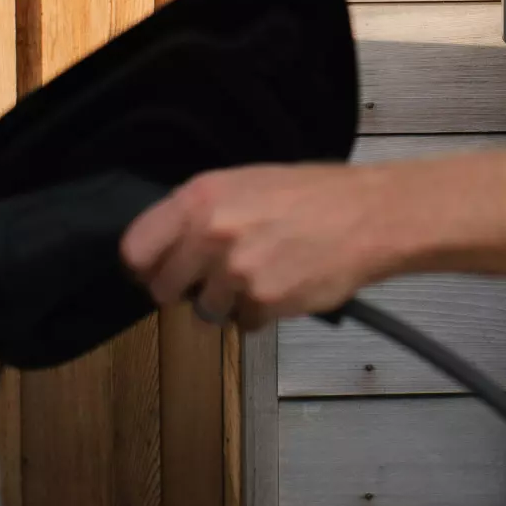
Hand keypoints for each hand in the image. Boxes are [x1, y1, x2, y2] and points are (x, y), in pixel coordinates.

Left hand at [119, 163, 391, 330]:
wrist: (369, 215)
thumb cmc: (312, 195)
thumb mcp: (245, 183)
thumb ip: (201, 213)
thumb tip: (167, 247)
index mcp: (199, 198)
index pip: (136, 249)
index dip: (144, 267)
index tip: (156, 272)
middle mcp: (210, 234)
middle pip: (164, 288)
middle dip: (186, 290)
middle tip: (215, 280)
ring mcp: (236, 271)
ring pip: (206, 310)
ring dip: (228, 303)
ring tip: (262, 275)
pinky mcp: (263, 301)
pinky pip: (243, 323)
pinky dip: (260, 314)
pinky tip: (283, 286)